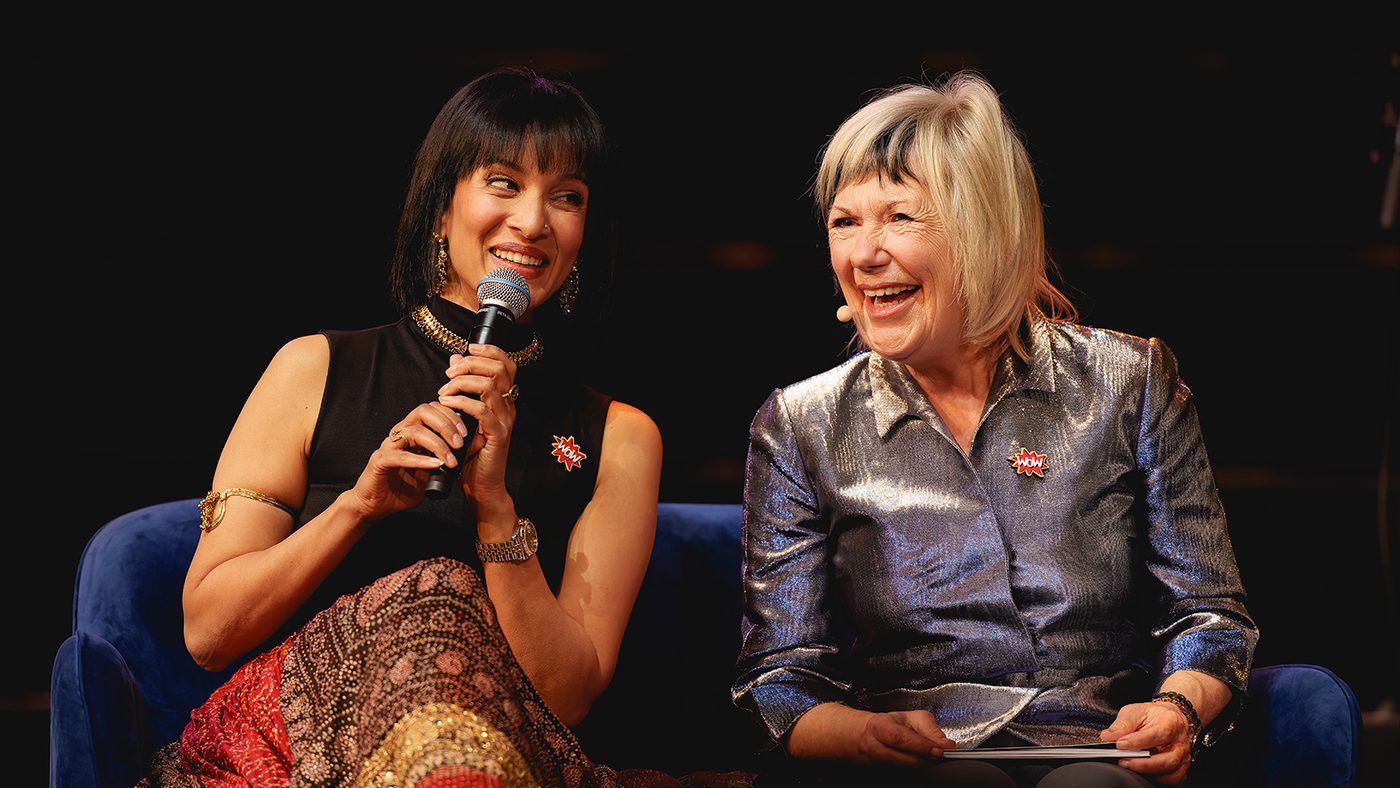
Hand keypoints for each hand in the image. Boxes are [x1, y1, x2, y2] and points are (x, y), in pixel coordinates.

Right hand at [346, 401, 467, 521]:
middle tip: (460, 442)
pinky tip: (435, 465)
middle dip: (446, 424)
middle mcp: (399, 433)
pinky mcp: (379, 462)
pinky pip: (400, 456)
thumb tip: (476, 443)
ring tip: (451, 460)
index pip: (432, 410)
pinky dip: (420, 460)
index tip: (466, 432)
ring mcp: (388, 446)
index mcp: (412, 431)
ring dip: (437, 444)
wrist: (376, 507)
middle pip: (423, 412)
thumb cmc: (403, 488)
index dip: (451, 415)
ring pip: (414, 432)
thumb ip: (450, 457)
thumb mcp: (434, 472)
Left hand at [436, 344, 518, 520]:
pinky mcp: (496, 435)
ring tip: (445, 390)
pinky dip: (462, 402)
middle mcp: (509, 407)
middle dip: (472, 364)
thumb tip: (455, 360)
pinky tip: (447, 403)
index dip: (489, 350)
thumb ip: (463, 387)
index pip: (506, 363)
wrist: (482, 486)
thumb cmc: (472, 454)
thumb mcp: (465, 415)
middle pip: (500, 369)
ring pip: (490, 386)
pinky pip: (481, 410)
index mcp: (504, 400)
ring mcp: (505, 420)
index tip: (468, 349)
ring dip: (463, 383)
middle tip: (451, 373)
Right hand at [856, 711, 956, 767]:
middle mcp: (875, 747)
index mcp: (879, 726)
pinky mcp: (883, 774)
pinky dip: (917, 768)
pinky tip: (921, 760)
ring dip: (924, 764)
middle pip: (906, 759)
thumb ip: (929, 728)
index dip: (922, 745)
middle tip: (940, 753)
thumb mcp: (910, 717)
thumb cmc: (888, 725)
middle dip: (927, 758)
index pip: (901, 738)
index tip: (940, 749)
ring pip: (908, 770)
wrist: (865, 736)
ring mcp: (876, 764)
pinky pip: (906, 775)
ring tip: (930, 755)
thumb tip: (946, 744)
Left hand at [1100, 701, 1192, 784]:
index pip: (1157, 735)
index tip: (1120, 744)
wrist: (1169, 718)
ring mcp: (1182, 756)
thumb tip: (1108, 737)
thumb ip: (1121, 725)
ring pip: (1171, 773)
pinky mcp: (1181, 767)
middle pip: (1166, 760)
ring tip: (1129, 766)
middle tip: (1122, 761)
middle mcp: (1180, 742)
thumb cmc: (1152, 716)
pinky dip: (1158, 779)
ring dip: (1148, 773)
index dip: (1138, 742)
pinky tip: (1143, 773)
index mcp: (1170, 722)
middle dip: (1142, 764)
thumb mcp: (1134, 712)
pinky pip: (1173, 780)